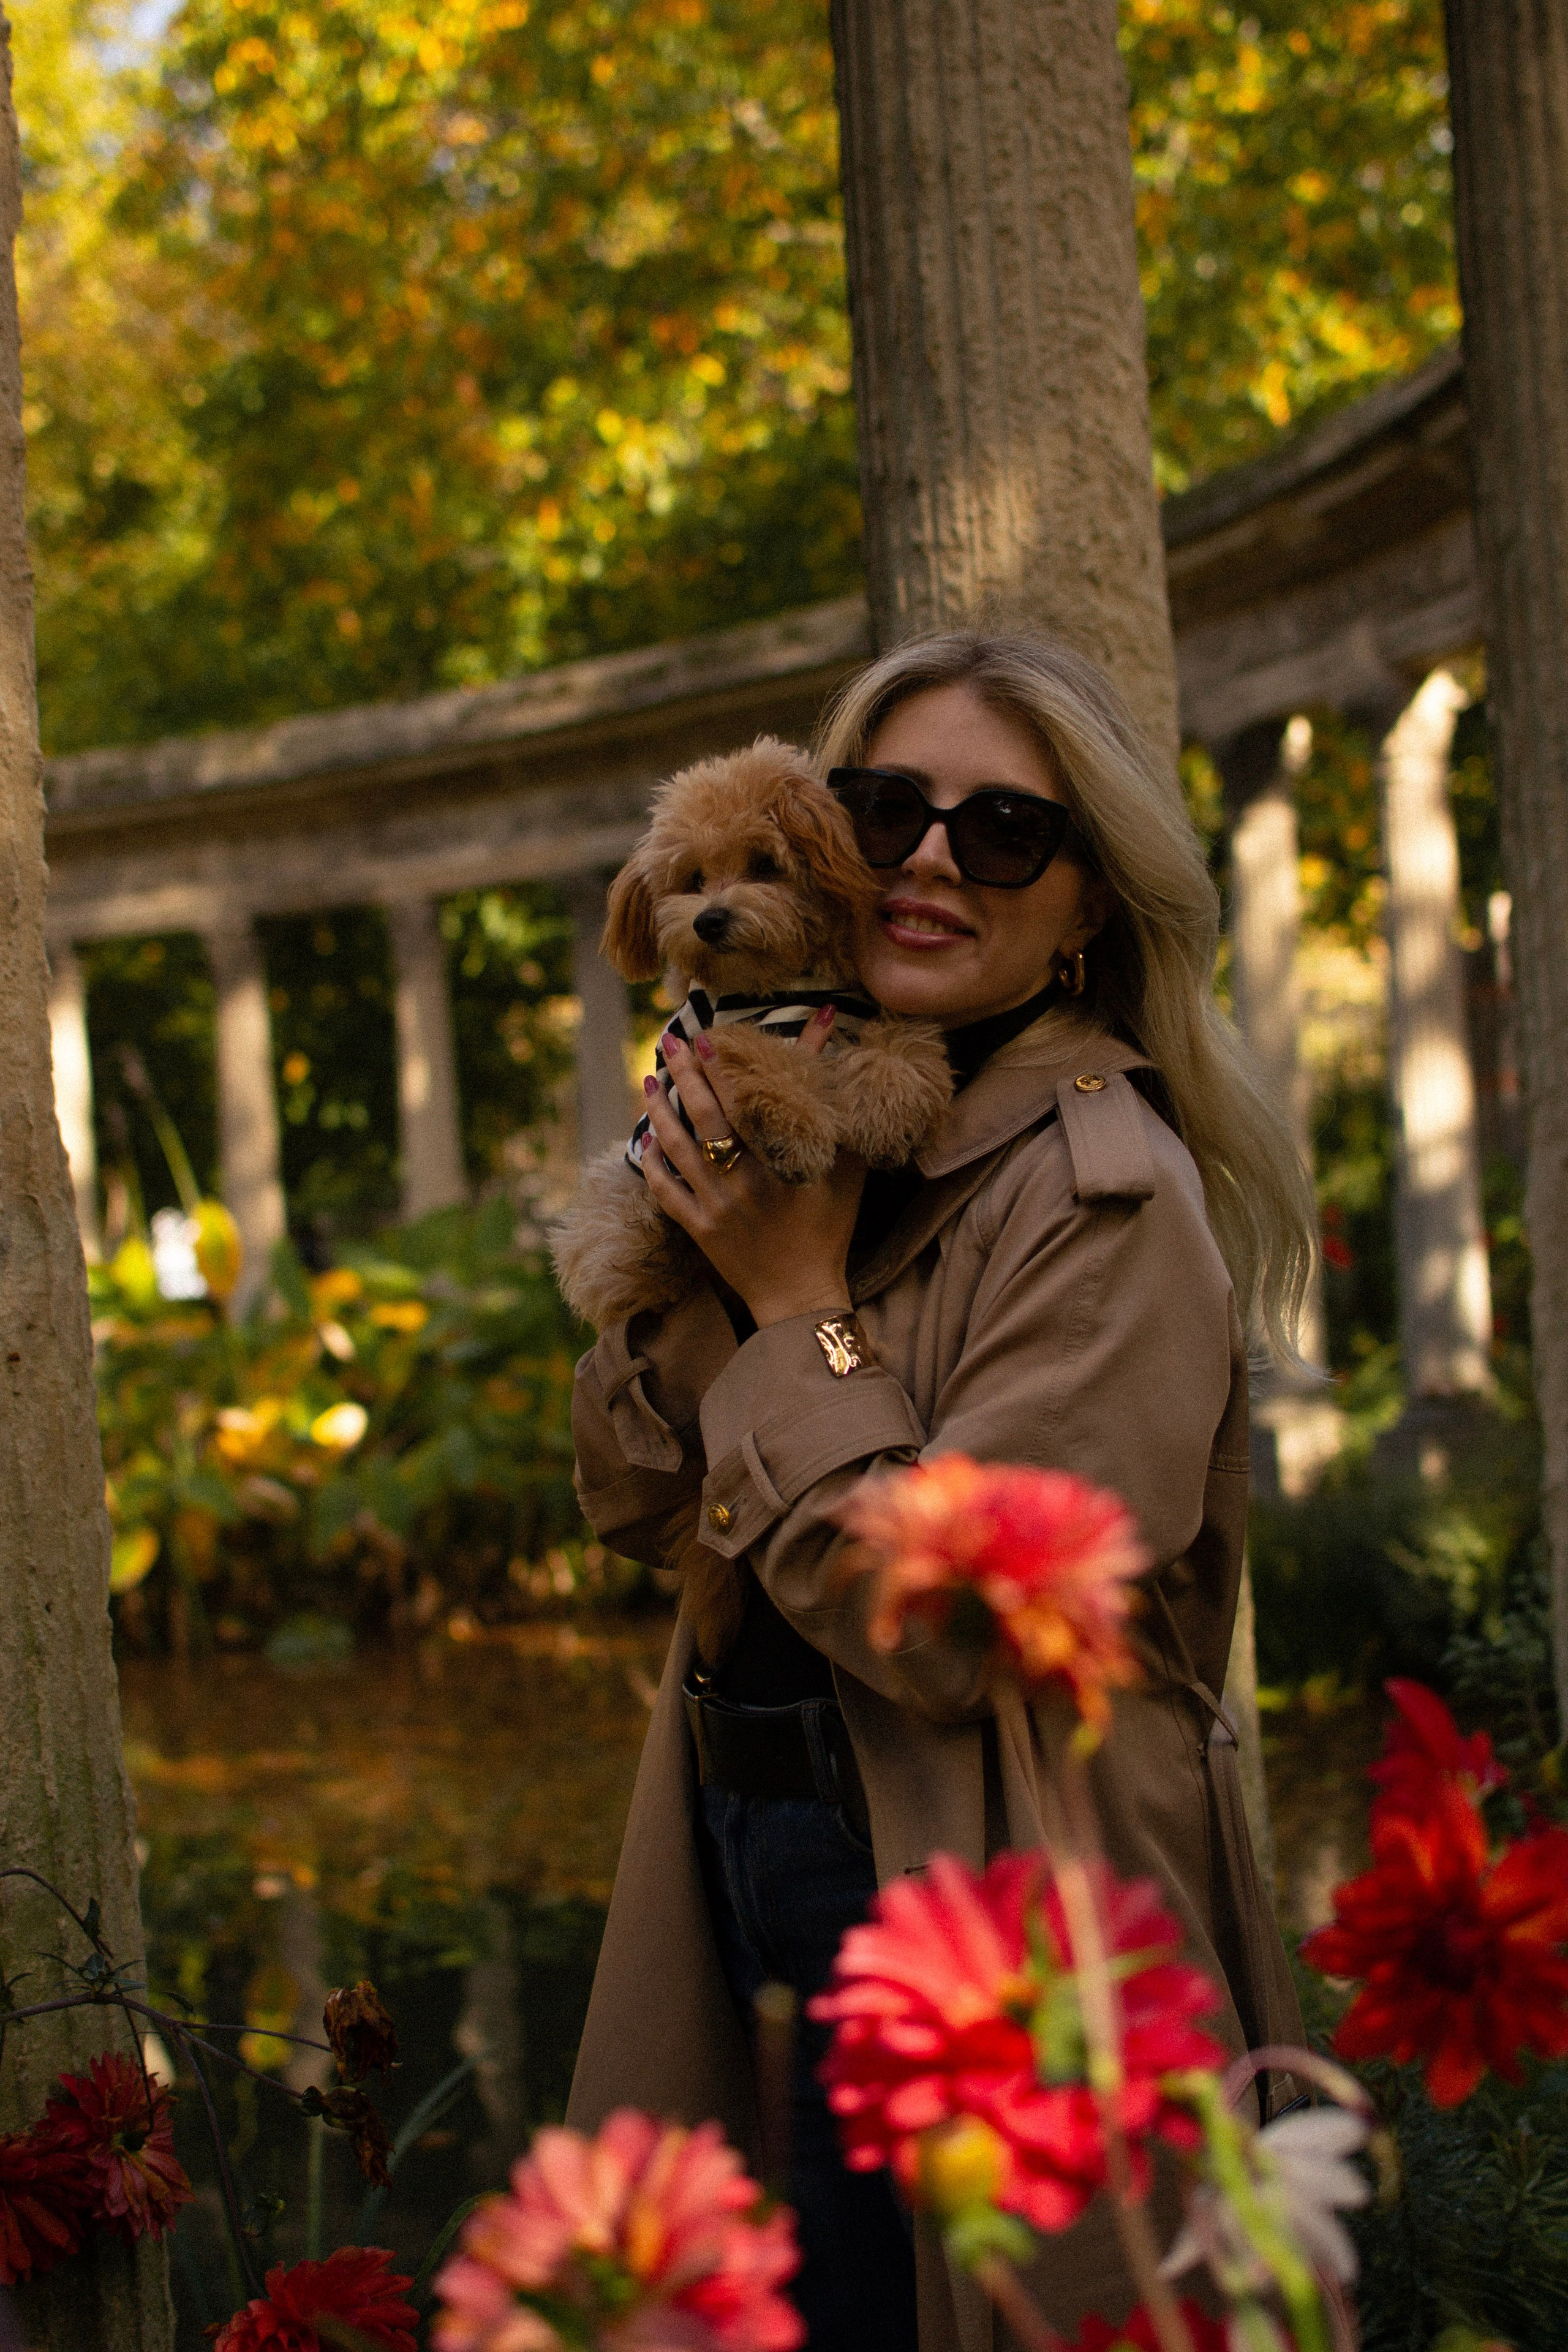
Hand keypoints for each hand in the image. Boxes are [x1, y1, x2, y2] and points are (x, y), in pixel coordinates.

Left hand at [639, 1014, 864, 1327]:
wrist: (801, 1295)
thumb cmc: (829, 1230)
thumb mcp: (847, 1172)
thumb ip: (840, 1118)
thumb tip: (842, 1070)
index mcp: (778, 1165)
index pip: (743, 1105)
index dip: (723, 1070)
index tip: (708, 1039)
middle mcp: (741, 1182)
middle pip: (704, 1118)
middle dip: (685, 1076)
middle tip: (672, 1041)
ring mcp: (714, 1206)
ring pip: (677, 1148)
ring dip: (661, 1110)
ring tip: (650, 1079)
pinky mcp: (698, 1229)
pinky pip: (666, 1189)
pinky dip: (653, 1162)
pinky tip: (647, 1137)